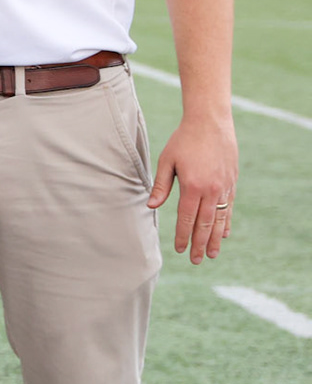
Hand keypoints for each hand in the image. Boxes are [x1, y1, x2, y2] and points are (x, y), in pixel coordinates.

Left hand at [148, 112, 238, 263]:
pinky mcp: (232, 183)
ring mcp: (224, 187)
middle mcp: (211, 190)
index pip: (187, 218)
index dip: (183, 236)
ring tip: (211, 255)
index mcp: (193, 186)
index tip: (179, 250)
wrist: (210, 123)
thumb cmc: (183, 140)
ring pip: (220, 220)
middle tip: (195, 260)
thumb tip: (151, 206)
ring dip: (215, 239)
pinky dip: (227, 223)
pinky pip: (230, 208)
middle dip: (199, 244)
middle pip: (205, 224)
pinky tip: (224, 234)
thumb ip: (161, 185)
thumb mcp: (167, 160)